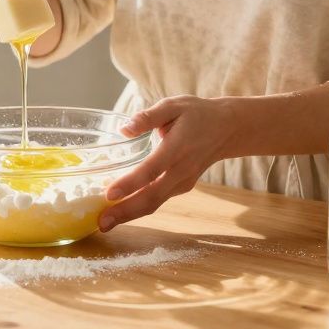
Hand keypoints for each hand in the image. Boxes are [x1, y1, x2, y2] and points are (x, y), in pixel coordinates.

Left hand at [99, 95, 236, 232]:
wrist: (227, 129)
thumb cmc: (197, 114)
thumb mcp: (173, 105)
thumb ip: (148, 117)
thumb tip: (124, 129)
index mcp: (177, 147)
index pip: (152, 169)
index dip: (130, 183)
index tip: (109, 194)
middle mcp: (181, 170)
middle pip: (152, 197)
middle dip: (126, 212)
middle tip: (101, 223)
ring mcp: (184, 182)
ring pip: (155, 203)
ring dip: (130, 214)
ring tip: (105, 223)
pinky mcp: (182, 187)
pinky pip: (159, 199)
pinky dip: (139, 208)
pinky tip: (121, 210)